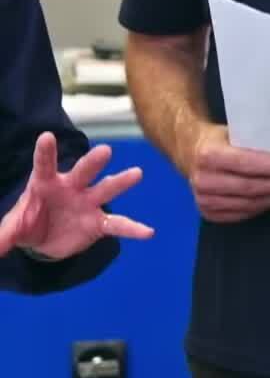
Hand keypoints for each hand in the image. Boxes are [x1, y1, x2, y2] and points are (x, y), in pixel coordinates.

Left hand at [0, 134, 154, 258]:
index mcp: (46, 183)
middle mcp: (72, 187)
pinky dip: (132, 229)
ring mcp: (88, 203)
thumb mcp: (14, 228)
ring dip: (120, 182)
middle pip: (83, 171)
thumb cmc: (29, 222)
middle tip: (105, 151)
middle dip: (93, 162)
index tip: (46, 136)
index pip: (44, 165)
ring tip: (137, 173)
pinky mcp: (99, 223)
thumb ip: (5, 235)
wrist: (46, 240)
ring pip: (106, 189)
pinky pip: (118, 224)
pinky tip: (147, 232)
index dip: (45, 152)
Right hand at [189, 125, 269, 222]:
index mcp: (208, 154)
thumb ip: (257, 141)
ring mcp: (203, 199)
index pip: (245, 163)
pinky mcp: (208, 213)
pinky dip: (266, 206)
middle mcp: (203, 180)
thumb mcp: (235, 131)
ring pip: (250, 203)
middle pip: (250, 187)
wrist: (190, 151)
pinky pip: (244, 213)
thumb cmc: (221, 139)